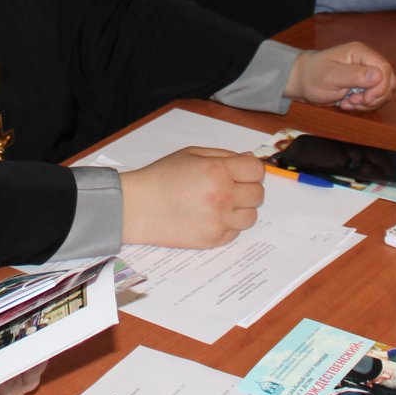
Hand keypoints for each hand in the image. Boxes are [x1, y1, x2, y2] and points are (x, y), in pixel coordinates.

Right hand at [120, 147, 263, 248]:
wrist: (138, 207)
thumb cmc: (161, 177)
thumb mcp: (192, 154)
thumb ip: (224, 155)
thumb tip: (249, 161)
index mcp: (218, 171)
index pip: (257, 171)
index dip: (251, 169)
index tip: (243, 171)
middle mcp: (222, 197)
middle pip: (258, 194)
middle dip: (247, 188)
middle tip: (229, 186)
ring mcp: (219, 221)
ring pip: (251, 216)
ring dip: (241, 208)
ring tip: (220, 203)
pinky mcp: (213, 240)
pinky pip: (235, 232)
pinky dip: (228, 224)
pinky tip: (210, 216)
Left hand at [287, 42, 394, 110]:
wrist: (302, 81)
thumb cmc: (312, 76)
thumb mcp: (331, 76)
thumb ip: (355, 75)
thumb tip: (379, 75)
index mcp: (360, 52)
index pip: (385, 69)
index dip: (380, 88)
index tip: (365, 100)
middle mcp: (366, 60)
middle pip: (388, 81)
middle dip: (375, 97)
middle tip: (354, 102)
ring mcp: (366, 72)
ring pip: (384, 91)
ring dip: (369, 103)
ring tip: (348, 103)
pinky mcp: (363, 84)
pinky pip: (374, 97)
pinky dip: (364, 105)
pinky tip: (348, 104)